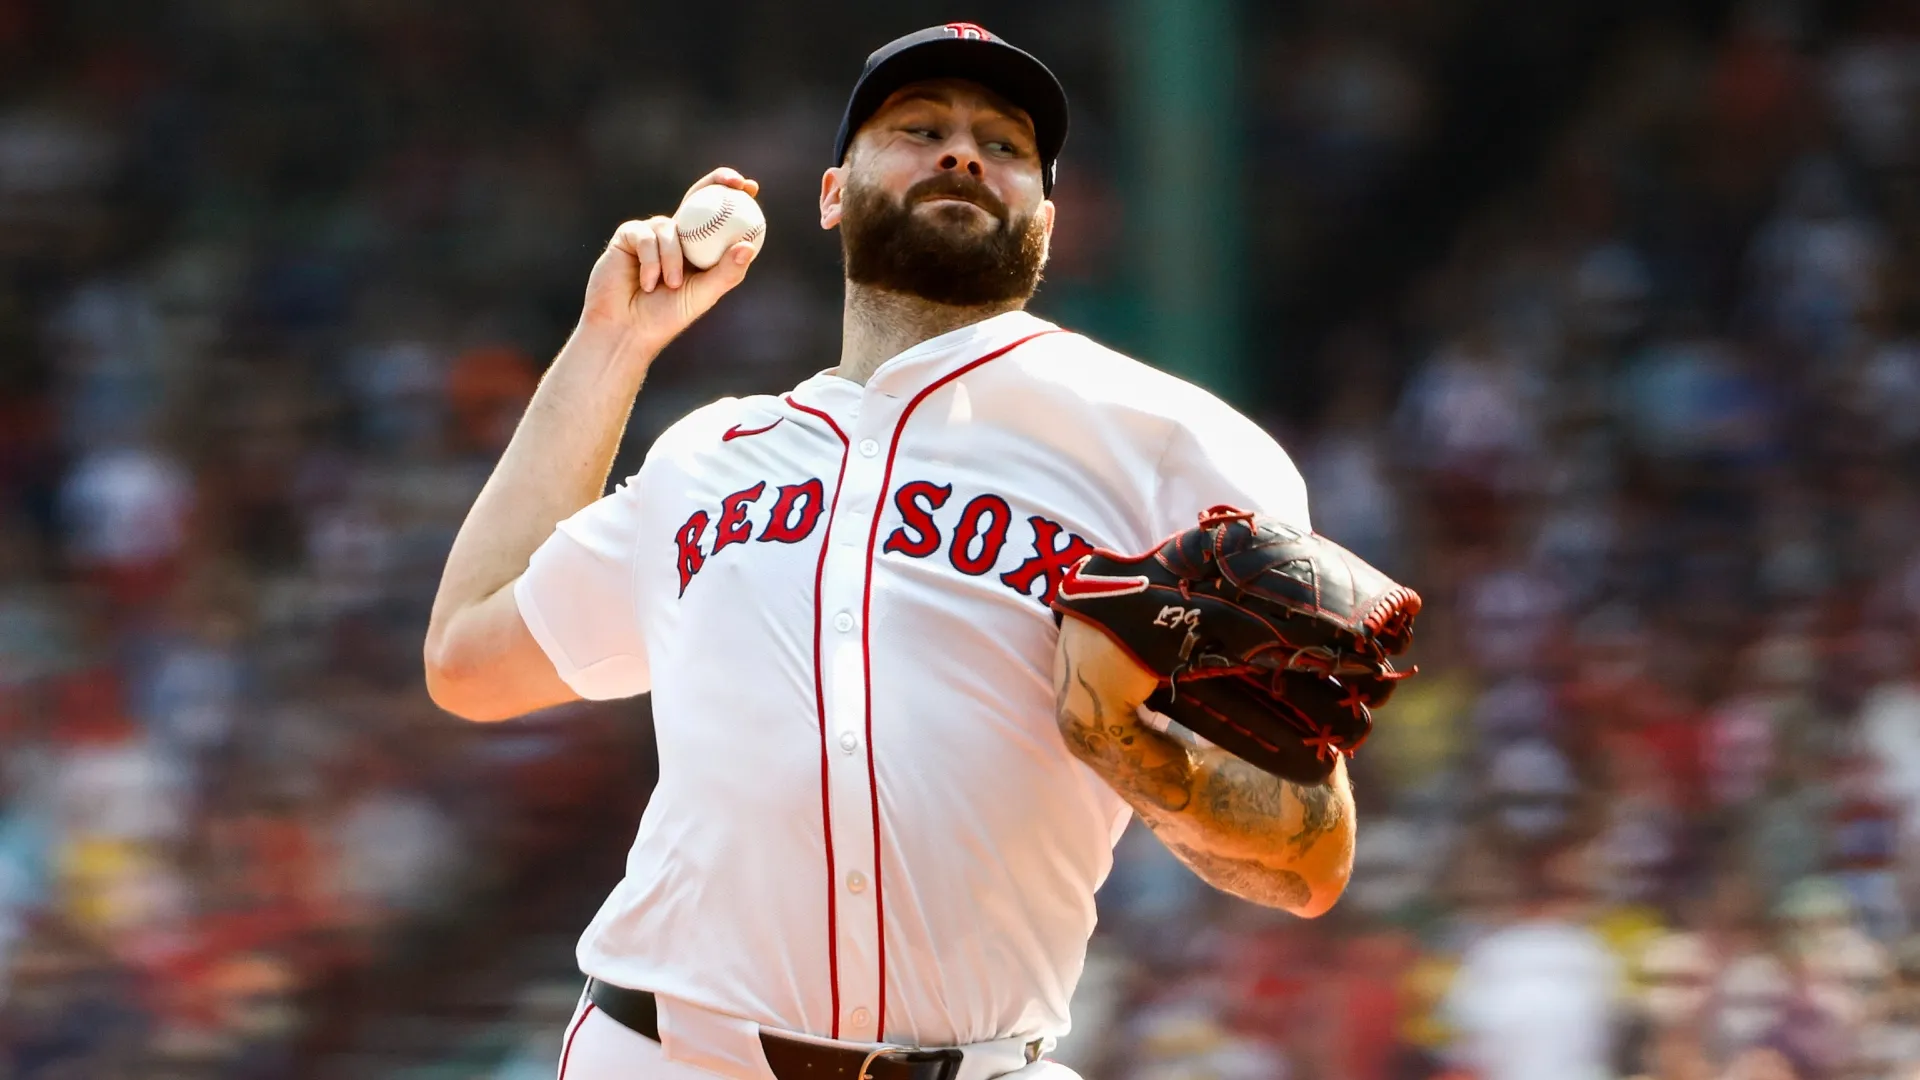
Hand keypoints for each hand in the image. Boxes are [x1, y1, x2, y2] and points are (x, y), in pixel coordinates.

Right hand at [579, 167, 762, 358]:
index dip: (733, 195)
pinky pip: (645, 236)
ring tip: (672, 286)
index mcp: (698, 248)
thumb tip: (748, 246)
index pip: (718, 215)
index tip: (751, 187)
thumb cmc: (666, 317)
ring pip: (670, 227)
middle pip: (697, 198)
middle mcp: (676, 236)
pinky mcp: (627, 236)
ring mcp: (651, 234)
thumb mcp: (704, 294)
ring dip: (672, 259)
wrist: (626, 330)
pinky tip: (648, 283)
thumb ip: (726, 271)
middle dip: (717, 182)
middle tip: (734, 183)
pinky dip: (651, 261)